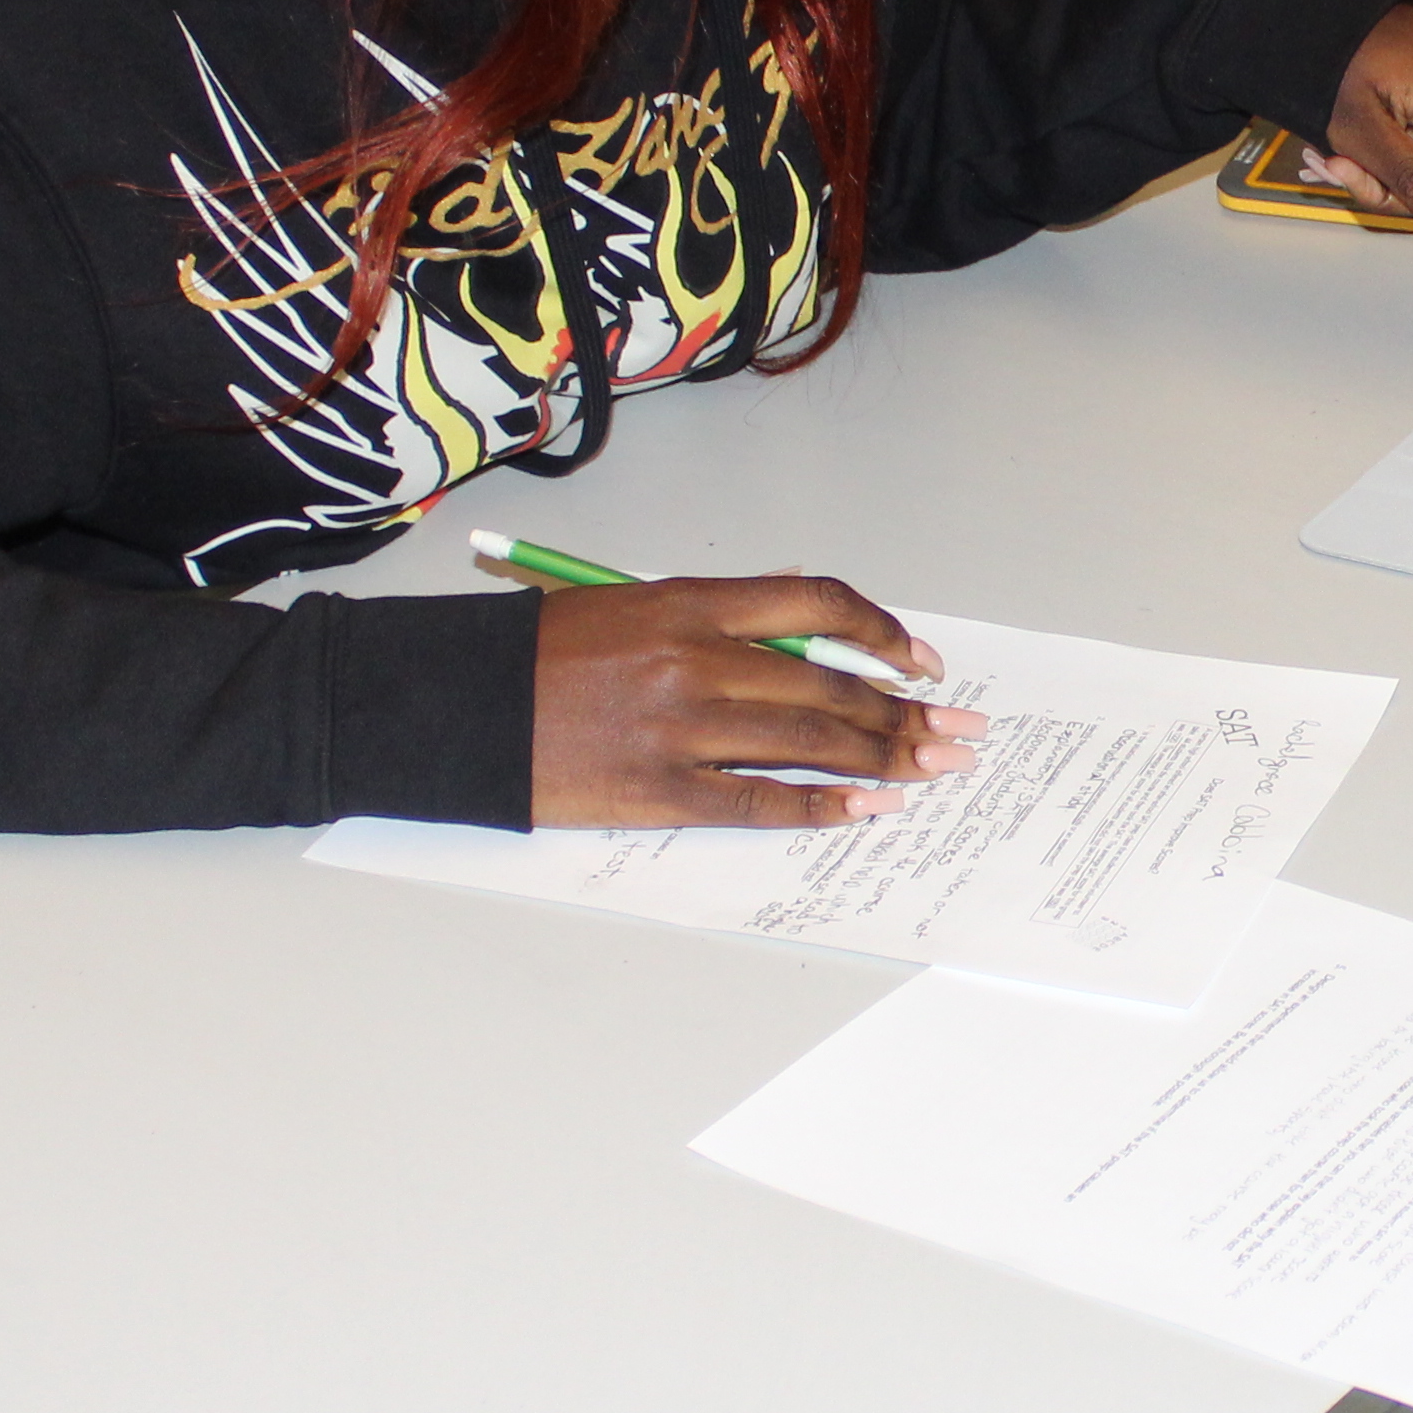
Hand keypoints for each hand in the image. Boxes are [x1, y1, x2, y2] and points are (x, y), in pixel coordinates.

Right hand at [524, 574, 978, 828]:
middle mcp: (694, 658)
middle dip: (907, 711)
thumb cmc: (537, 655)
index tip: (918, 661)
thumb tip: (799, 635)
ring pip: (810, 741)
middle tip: (959, 731)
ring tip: (934, 769)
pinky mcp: (658, 789)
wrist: (453, 703)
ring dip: (885, 757)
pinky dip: (822, 807)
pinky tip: (868, 809)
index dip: (881, 633)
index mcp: (688, 602)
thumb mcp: (629, 609)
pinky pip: (759, 802)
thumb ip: (715, 622)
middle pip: (830, 683)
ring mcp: (680, 727)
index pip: (815, 605)